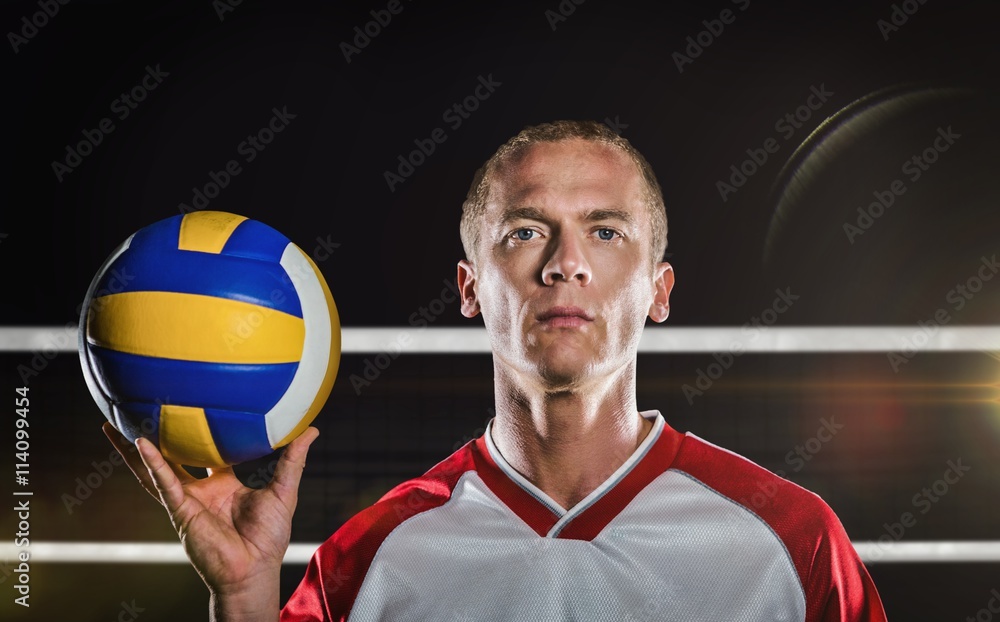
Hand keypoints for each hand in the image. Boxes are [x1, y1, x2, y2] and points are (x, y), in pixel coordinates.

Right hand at [104, 422, 318, 604]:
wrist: (253, 571)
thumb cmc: (269, 538)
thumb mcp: (284, 490)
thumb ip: (293, 459)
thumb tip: (311, 428)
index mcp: (223, 482)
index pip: (207, 450)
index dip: (198, 430)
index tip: (192, 404)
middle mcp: (201, 488)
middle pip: (172, 455)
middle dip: (154, 435)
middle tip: (139, 408)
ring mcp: (187, 499)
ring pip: (154, 468)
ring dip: (134, 449)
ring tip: (113, 425)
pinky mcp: (180, 510)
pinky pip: (163, 484)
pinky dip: (152, 464)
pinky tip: (139, 444)